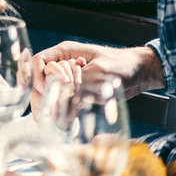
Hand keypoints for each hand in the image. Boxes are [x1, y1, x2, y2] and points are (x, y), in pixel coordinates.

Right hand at [31, 43, 161, 113]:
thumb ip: (81, 81)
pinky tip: (60, 122)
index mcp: (65, 52)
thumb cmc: (121, 65)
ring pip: (49, 91)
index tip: (42, 89)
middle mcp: (63, 65)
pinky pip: (62, 100)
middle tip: (41, 112)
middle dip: (39, 94)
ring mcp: (69, 78)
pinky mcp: (76, 91)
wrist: (139, 73)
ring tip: (46, 120)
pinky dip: (60, 110)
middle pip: (41, 77)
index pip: (40, 60)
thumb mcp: (100, 71)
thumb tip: (66, 95)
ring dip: (48, 104)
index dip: (37, 74)